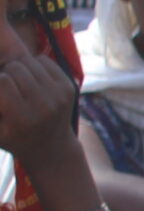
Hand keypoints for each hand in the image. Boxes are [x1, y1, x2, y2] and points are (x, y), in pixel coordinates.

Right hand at [0, 51, 81, 167]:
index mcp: (22, 118)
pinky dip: (34, 65)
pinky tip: (32, 82)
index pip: (3, 81)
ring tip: (17, 84)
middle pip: (15, 67)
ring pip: (29, 61)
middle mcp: (44, 106)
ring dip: (19, 68)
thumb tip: (1, 81)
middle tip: (6, 87)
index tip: (0, 93)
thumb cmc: (12, 138)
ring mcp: (59, 96)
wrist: (52, 149)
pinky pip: (44, 61)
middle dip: (5, 72)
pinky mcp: (69, 87)